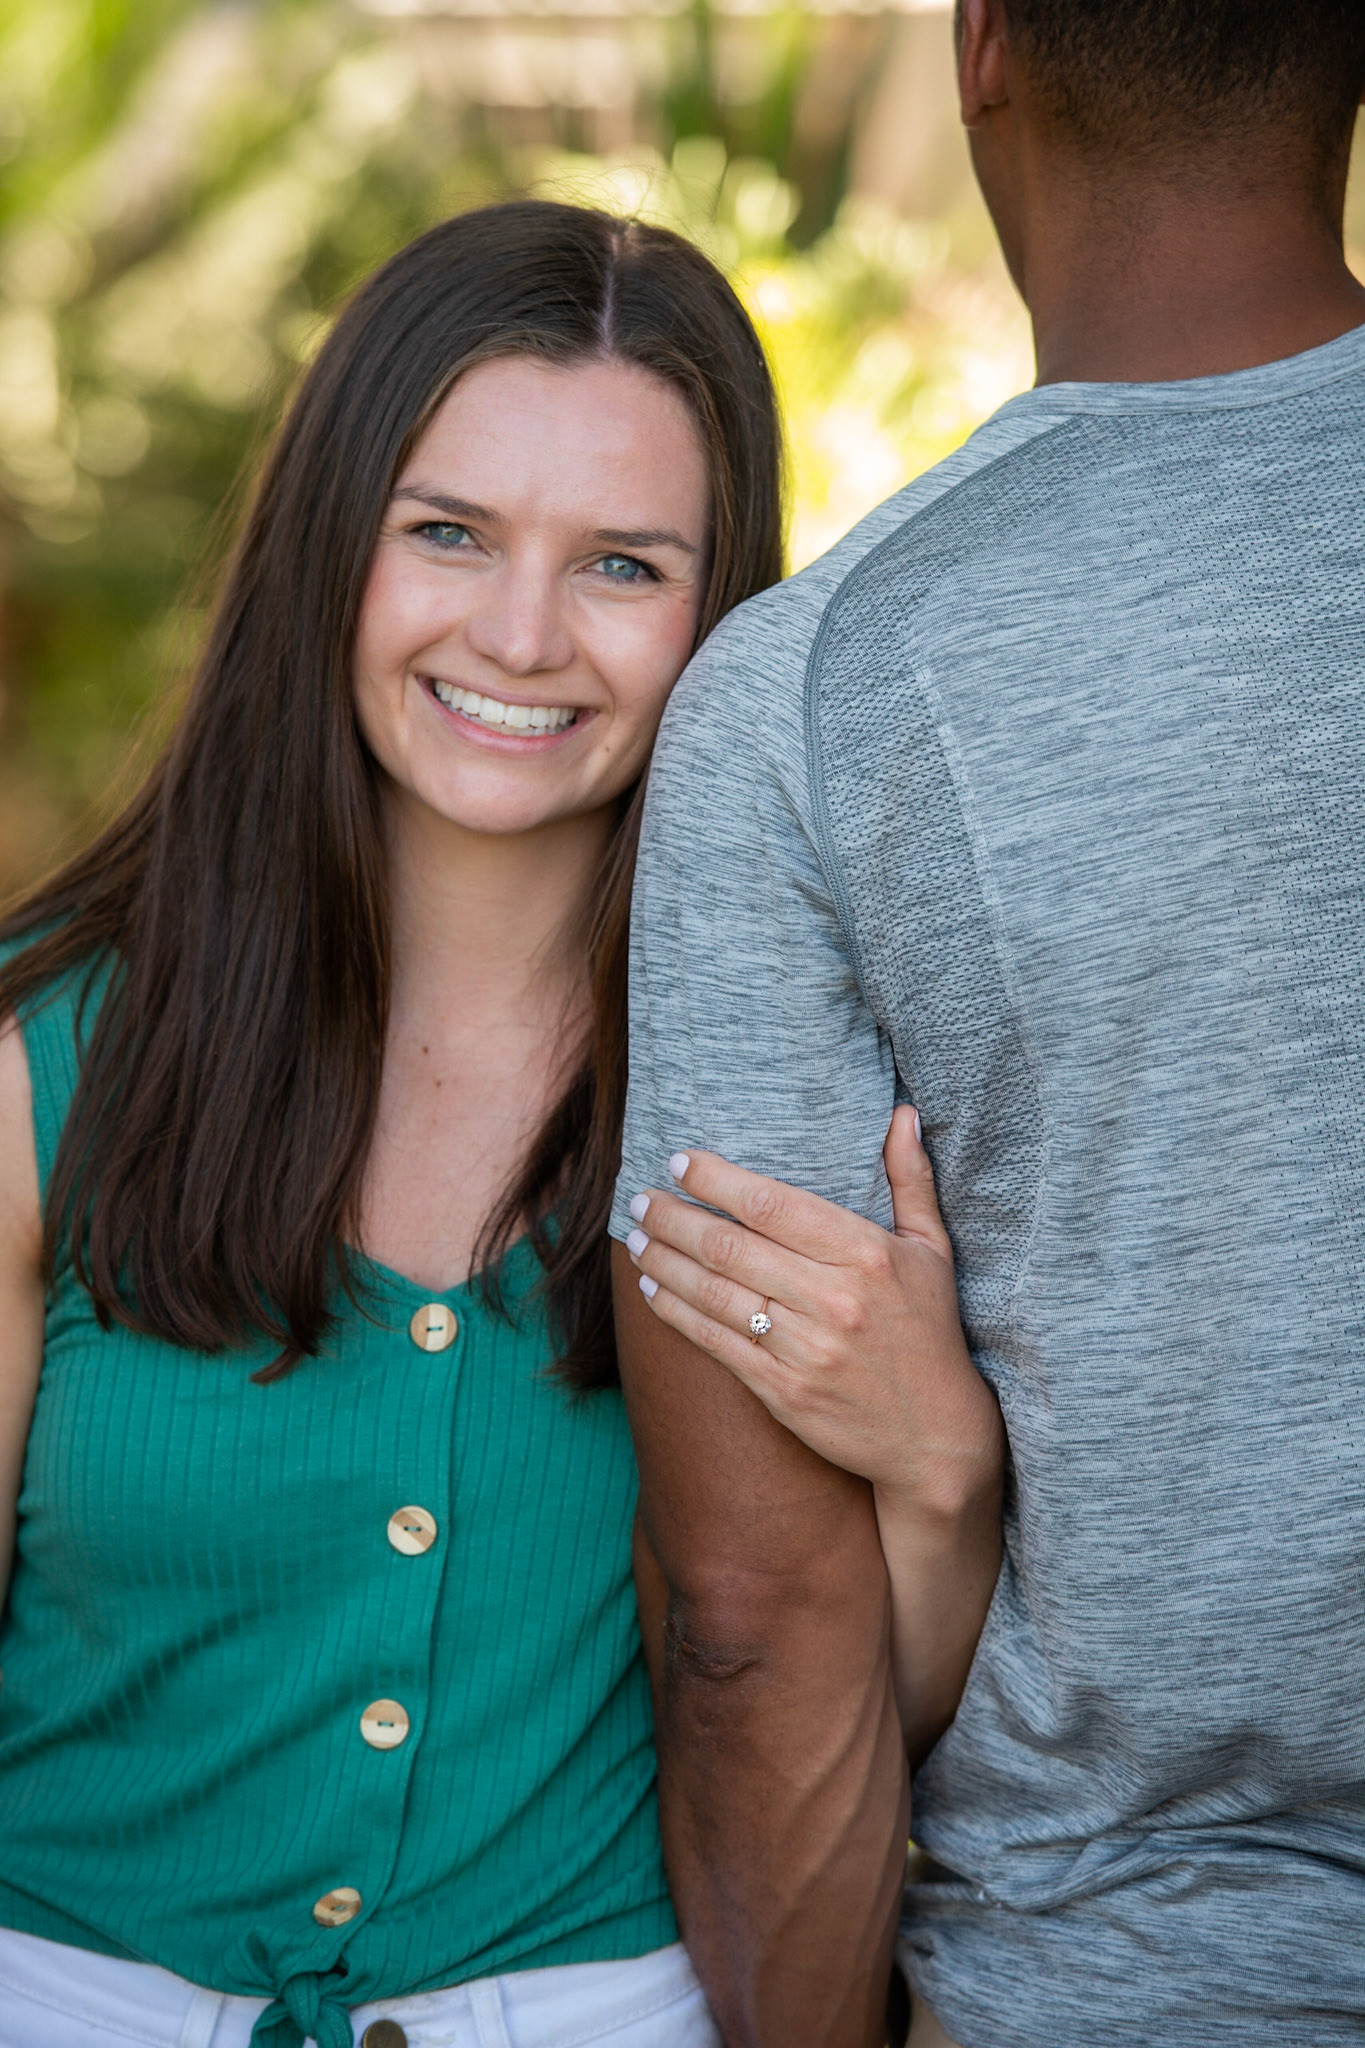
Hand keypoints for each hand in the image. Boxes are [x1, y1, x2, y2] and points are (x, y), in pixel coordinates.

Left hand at [624, 1106, 1001, 1516]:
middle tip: (640, 1198)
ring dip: (665, 1260)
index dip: (718, 1181)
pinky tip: (651, 1287)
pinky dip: (676, 1312)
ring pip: (714, 1293)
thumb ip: (910, 1180)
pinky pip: (715, 1343)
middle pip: (731, 1247)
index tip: (680, 1161)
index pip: (773, 1205)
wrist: (935, 1437)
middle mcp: (832, 1299)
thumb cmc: (930, 1332)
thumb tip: (902, 1114)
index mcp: (866, 1254)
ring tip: (635, 1237)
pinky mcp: (782, 1391)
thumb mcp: (933, 1250)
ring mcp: (805, 1349)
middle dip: (674, 1217)